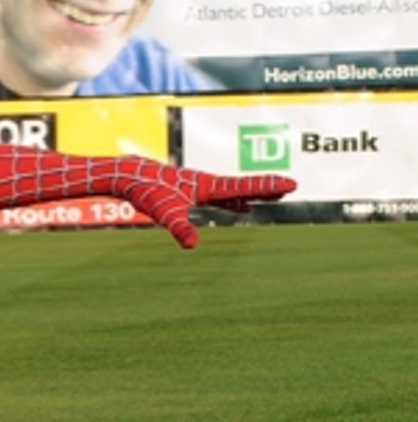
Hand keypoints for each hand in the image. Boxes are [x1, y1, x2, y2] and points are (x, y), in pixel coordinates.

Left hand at [109, 156, 296, 248]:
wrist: (129, 175)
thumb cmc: (147, 191)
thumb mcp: (164, 213)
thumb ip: (179, 228)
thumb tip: (191, 246)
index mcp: (207, 186)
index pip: (243, 187)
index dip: (266, 187)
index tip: (291, 184)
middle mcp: (207, 183)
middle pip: (243, 186)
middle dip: (266, 188)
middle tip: (291, 187)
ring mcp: (201, 186)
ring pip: (234, 191)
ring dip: (254, 194)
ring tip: (274, 195)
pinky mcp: (192, 191)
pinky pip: (221, 196)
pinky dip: (235, 201)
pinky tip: (242, 207)